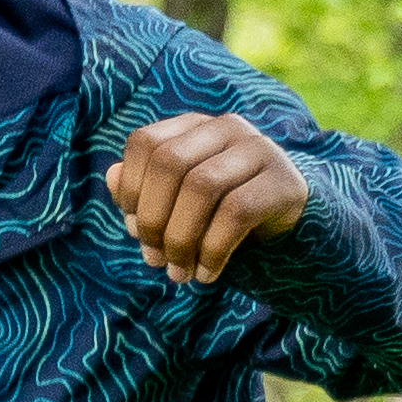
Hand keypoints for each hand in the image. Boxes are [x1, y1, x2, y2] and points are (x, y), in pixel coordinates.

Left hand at [105, 113, 307, 283]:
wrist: (290, 228)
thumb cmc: (221, 217)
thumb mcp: (177, 206)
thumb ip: (144, 192)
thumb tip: (111, 177)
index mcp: (193, 127)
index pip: (145, 143)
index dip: (130, 189)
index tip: (133, 230)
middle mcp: (225, 128)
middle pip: (170, 162)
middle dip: (153, 219)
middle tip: (155, 260)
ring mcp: (258, 149)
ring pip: (202, 186)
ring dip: (181, 239)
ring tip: (180, 273)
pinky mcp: (283, 181)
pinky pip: (237, 213)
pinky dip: (213, 251)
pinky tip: (208, 274)